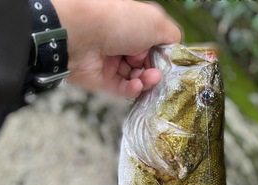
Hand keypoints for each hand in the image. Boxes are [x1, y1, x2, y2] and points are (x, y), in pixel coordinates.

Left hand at [51, 0, 180, 97]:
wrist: (81, 34)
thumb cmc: (120, 22)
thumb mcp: (155, 22)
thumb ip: (172, 37)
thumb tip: (176, 50)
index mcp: (135, 26)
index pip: (155, 45)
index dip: (164, 54)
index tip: (170, 62)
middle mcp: (124, 43)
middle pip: (147, 64)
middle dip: (156, 69)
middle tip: (159, 72)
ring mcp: (113, 62)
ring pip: (137, 78)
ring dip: (146, 80)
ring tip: (150, 78)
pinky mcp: (104, 80)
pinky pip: (123, 89)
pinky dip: (133, 89)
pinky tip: (137, 85)